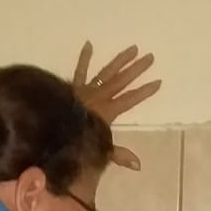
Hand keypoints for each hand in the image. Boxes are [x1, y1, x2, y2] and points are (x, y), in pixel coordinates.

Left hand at [73, 41, 161, 170]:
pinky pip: (80, 71)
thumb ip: (119, 155)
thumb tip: (139, 166)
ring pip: (106, 72)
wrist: (52, 129)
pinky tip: (89, 44)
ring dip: (120, 60)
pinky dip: (84, 58)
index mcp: (107, 111)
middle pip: (122, 81)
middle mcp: (99, 97)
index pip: (130, 100)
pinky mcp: (74, 87)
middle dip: (137, 69)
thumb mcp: (100, 151)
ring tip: (133, 49)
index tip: (158, 82)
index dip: (144, 92)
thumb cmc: (75, 141)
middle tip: (150, 57)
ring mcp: (87, 89)